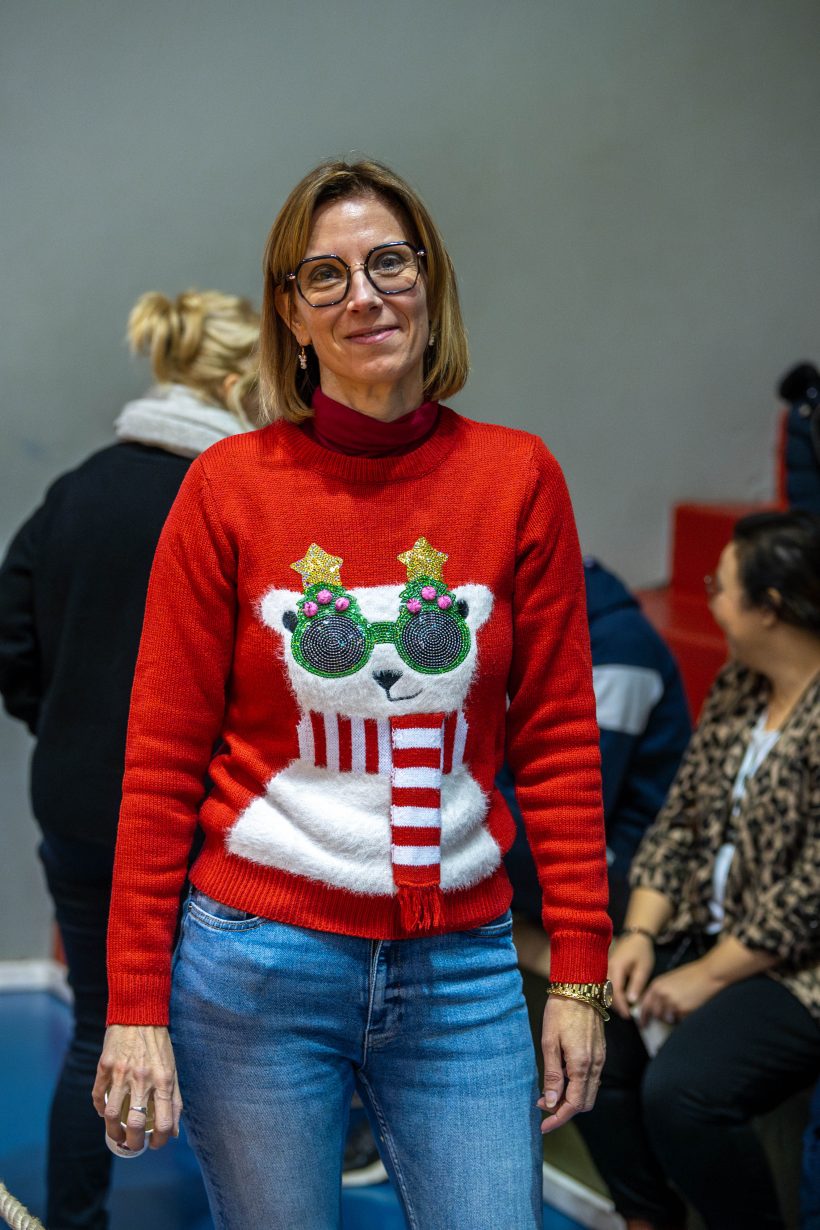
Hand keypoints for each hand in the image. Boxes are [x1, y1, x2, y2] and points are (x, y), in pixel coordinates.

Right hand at [92, 1025, 182, 1151]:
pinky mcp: (105, 1066)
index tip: (154, 1145)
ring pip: (111, 1115)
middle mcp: (143, 1078)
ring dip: (112, 1131)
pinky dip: (99, 1110)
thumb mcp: (173, 1070)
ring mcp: (122, 1073)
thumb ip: (175, 1101)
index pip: (164, 1122)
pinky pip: (98, 1096)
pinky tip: (104, 1112)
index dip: (159, 1141)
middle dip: (133, 1143)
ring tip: (116, 1135)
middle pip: (134, 1124)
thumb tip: (175, 1133)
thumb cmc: (159, 1045)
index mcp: (164, 1080)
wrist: (140, 1014)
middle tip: (132, 1145)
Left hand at [537, 995, 605, 1133]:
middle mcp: (596, 1066)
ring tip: (548, 1094)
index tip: (543, 1125)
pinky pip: (592, 1080)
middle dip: (565, 1111)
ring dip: (571, 1099)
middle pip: (585, 1103)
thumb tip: (550, 1103)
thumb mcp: (549, 1042)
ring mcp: (601, 1060)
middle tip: (543, 1107)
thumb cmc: (561, 1012)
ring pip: (589, 1092)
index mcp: (582, 1065)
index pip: (574, 1105)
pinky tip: (562, 1079)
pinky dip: (578, 1087)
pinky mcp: (600, 1053)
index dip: (558, 1118)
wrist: (581, 987)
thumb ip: (552, 1075)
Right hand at [609, 932, 653, 1018]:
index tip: (628, 1016)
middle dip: (615, 1006)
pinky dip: (609, 994)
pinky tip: (618, 999)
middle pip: (606, 992)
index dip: (621, 1006)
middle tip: (627, 1015)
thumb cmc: (641, 952)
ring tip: (623, 1009)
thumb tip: (631, 1001)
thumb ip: (637, 984)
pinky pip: (603, 985)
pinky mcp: (604, 969)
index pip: (615, 992)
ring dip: (612, 1001)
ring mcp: (603, 969)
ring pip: (602, 989)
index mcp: (616, 968)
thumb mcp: (643, 968)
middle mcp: (606, 969)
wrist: (635, 938)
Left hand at [638, 958, 719, 1026]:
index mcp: (657, 985)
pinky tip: (688, 1007)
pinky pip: (679, 1019)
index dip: (643, 1016)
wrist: (708, 974)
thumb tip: (657, 1004)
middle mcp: (661, 994)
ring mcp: (671, 1002)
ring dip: (673, 1017)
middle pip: (656, 1014)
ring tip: (681, 1008)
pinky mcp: (682, 1009)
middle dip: (661, 1018)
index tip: (643, 1023)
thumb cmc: (693, 974)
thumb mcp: (670, 979)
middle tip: (668, 1017)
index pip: (645, 1004)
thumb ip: (661, 991)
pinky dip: (683, 1017)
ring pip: (667, 1018)